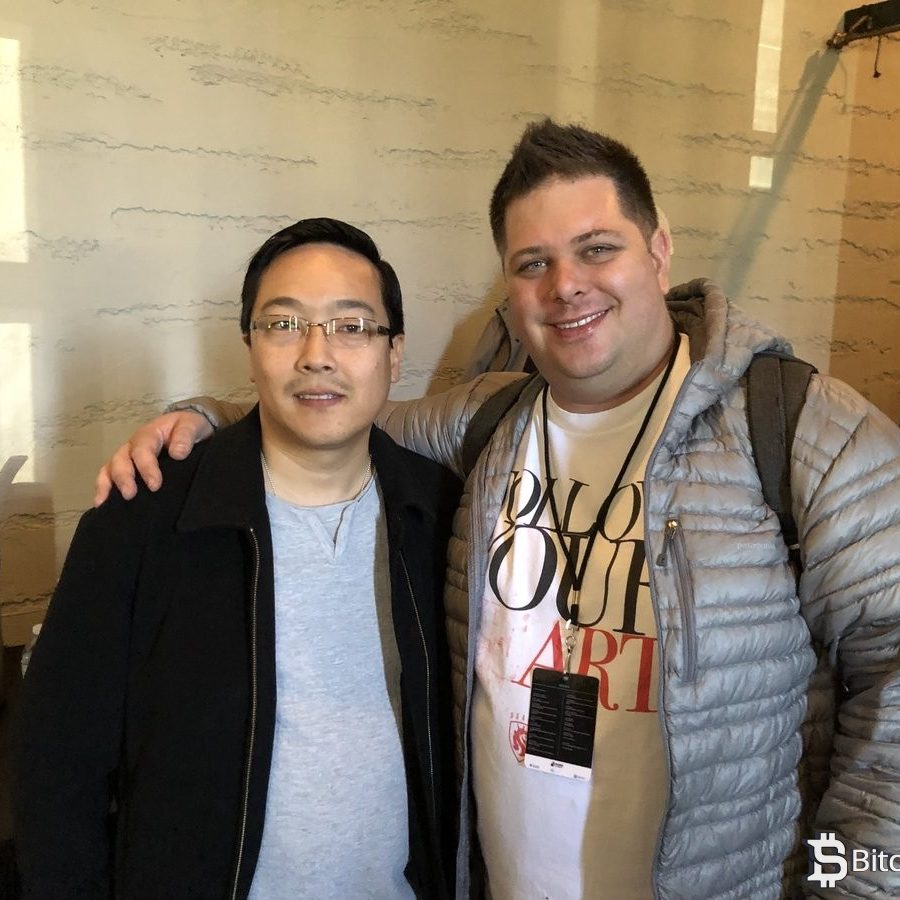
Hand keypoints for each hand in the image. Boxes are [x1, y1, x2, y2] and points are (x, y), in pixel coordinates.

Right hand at [93, 411, 212, 505]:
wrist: (188, 429)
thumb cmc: (188, 427)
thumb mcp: (191, 425)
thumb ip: (185, 436)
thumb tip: (178, 454)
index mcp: (148, 435)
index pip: (143, 451)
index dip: (146, 468)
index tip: (155, 485)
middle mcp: (133, 446)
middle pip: (120, 460)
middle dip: (123, 478)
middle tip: (129, 495)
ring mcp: (128, 458)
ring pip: (110, 469)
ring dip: (106, 485)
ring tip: (104, 503)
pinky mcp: (129, 469)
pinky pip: (110, 477)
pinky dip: (104, 489)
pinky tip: (102, 505)